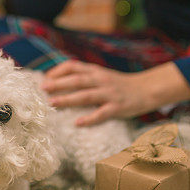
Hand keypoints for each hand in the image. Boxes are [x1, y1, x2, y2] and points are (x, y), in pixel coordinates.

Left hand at [40, 60, 189, 125]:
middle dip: (58, 83)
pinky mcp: (118, 107)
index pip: (73, 66)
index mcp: (95, 71)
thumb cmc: (119, 84)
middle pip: (77, 80)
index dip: (58, 71)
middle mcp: (101, 80)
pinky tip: (78, 123)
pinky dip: (89, 118)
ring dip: (68, 99)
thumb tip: (57, 82)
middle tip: (43, 88)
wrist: (146, 89)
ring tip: (53, 103)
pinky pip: (102, 113)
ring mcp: (109, 94)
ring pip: (86, 95)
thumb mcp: (101, 75)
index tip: (44, 78)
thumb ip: (84, 76)